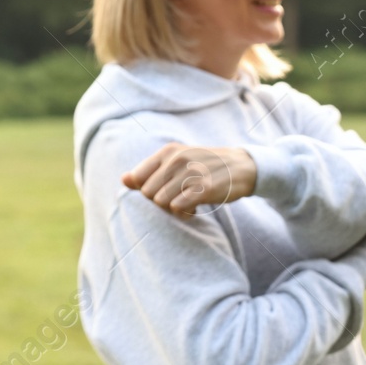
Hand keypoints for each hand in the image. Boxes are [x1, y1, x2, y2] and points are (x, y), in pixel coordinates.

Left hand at [121, 143, 257, 217]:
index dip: (146, 190)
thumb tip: (124, 180)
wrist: (241, 166)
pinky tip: (194, 208)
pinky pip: (178, 208)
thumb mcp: (177, 161)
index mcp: (168, 151)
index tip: (161, 190)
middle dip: (159, 201)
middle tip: (177, 198)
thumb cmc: (204, 166)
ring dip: (172, 209)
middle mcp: (177, 159)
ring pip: (161, 202)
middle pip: (147, 193)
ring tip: (186, 203)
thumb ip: (149, 171)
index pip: (138, 178)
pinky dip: (184, 213)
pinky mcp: (204, 188)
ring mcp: (191, 173)